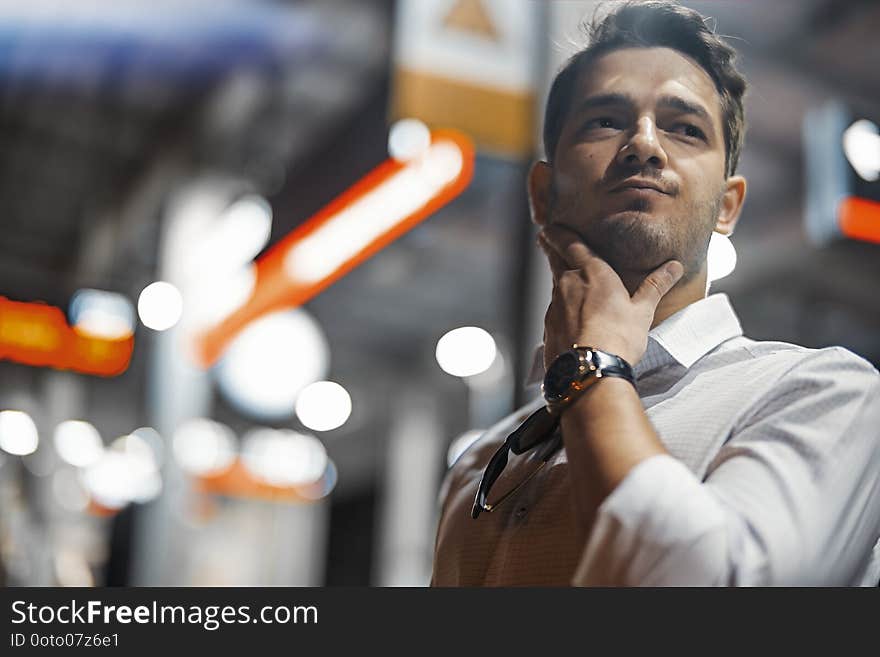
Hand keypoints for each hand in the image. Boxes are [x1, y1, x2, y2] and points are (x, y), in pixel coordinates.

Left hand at [538, 225, 683, 369]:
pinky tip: (566, 316)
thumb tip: (674, 267)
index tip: (550, 227)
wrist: (589, 369)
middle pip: (555, 260)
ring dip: (558, 280)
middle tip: (544, 240)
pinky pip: (554, 311)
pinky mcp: (548, 328)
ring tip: (562, 278)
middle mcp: (567, 284)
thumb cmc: (618, 337)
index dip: (558, 234)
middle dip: (550, 249)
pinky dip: (559, 308)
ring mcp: (554, 306)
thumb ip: (655, 286)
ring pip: (555, 286)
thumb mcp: (642, 311)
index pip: (570, 244)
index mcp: (591, 273)